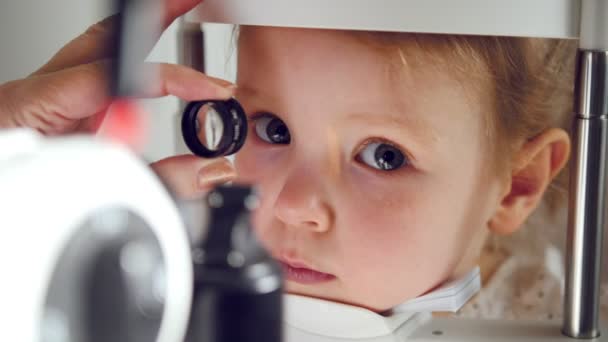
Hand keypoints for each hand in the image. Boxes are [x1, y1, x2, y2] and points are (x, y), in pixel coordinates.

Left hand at [0, 0, 237, 196]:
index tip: (209, 91)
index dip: (171, 80)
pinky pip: (107, 72)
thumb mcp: (99, 194)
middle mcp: (41, 91)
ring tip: (180, 13)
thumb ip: (156, 181)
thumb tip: (206, 170)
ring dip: (148, 28)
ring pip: (105, 46)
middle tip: (192, 2)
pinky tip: (157, 62)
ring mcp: (54, 96)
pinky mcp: (66, 108)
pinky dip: (139, 60)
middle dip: (158, 15)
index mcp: (34, 106)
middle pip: (108, 36)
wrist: (0, 208)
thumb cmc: (28, 197)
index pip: (117, 76)